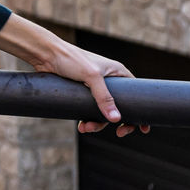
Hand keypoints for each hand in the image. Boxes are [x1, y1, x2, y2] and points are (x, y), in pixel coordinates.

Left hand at [0, 13, 148, 137]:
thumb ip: (104, 97)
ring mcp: (94, 87)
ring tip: (86, 128)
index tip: (143, 128)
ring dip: (97, 123)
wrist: (46, 55)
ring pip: (102, 111)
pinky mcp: (81, 93)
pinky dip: (86, 119)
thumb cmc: (71, 59)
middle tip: (118, 133)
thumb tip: (116, 119)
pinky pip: (88, 110)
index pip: (137, 94)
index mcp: (117, 72)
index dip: (140, 111)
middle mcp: (108, 80)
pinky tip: (81, 125)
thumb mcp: (91, 76)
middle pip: (119, 107)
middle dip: (116, 122)